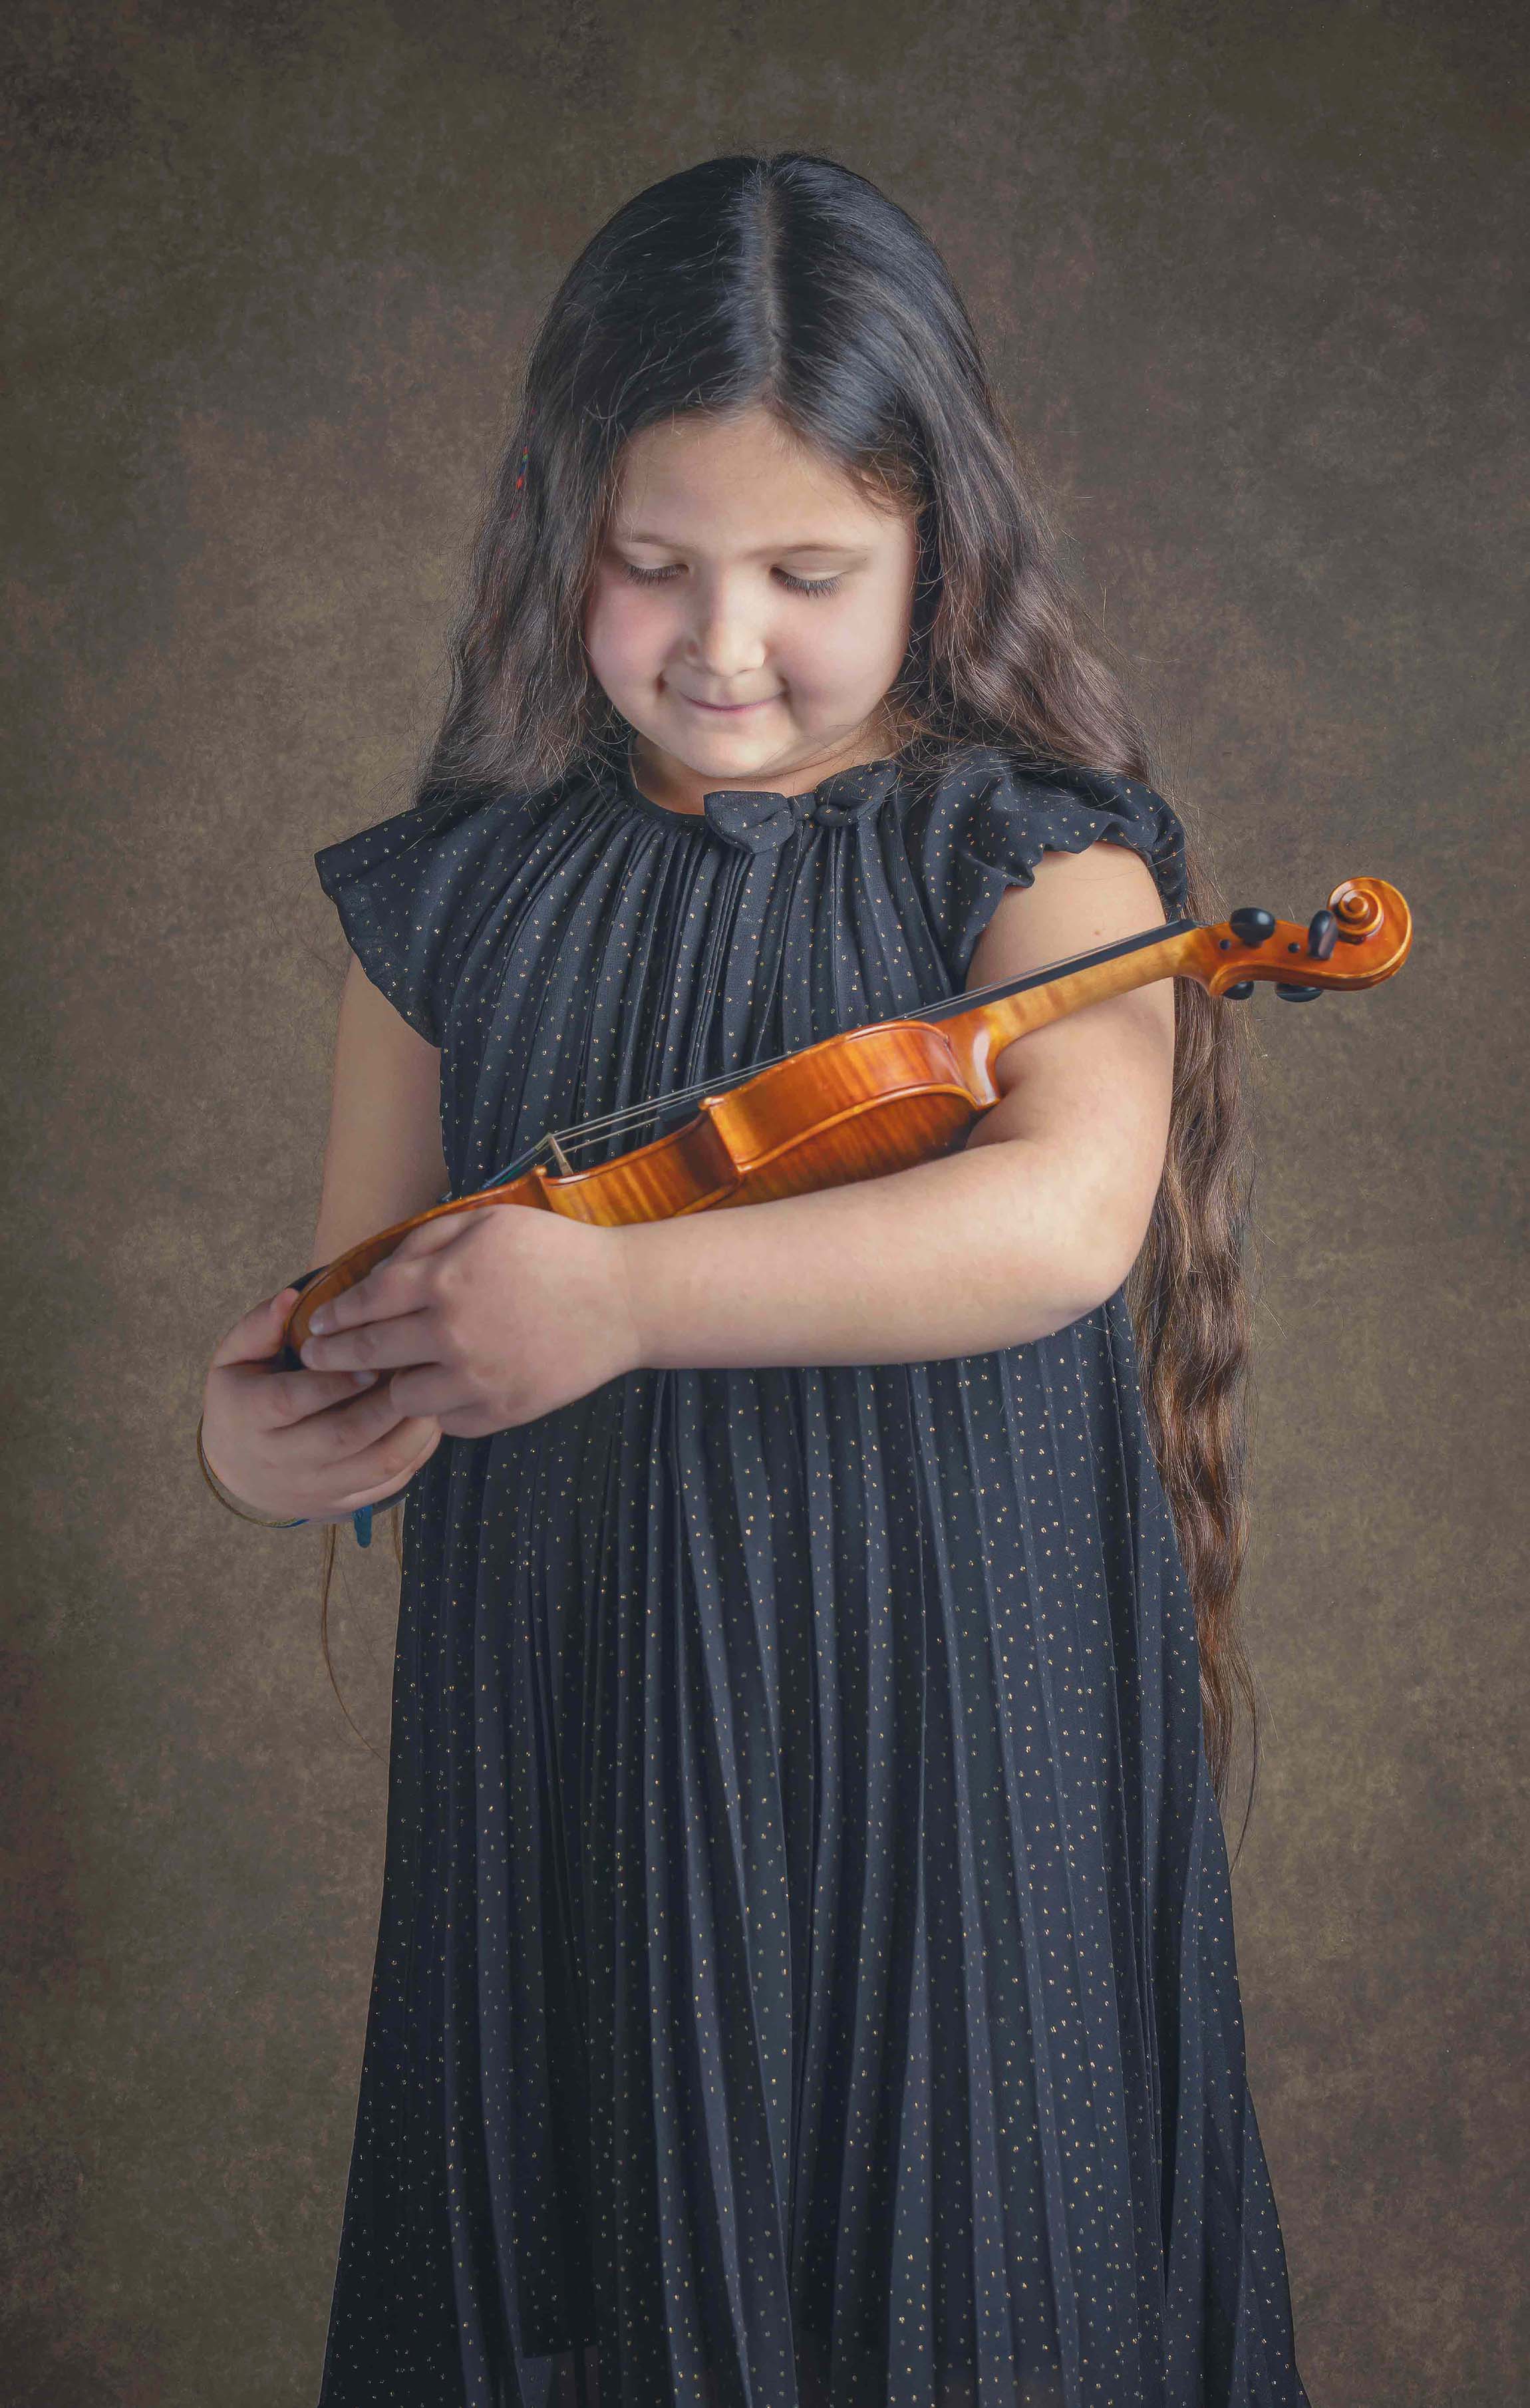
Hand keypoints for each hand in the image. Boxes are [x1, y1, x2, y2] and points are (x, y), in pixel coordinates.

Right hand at [202, 1286, 443, 1519]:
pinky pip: (386, 1487)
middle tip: (418, 1371)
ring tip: (431, 1394)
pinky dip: (415, 1456)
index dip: (333, 1382)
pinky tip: (428, 1423)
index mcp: (248, 1416)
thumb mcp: (236, 1356)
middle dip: (385, 1405)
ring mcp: (310, 1489)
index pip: (291, 1401)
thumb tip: (290, 1299)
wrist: (236, 1466)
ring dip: (410, 1432)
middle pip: (340, 1437)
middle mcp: (277, 1461)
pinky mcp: (338, 1506)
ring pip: (372, 1467)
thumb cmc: (244, 1395)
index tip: (373, 1360)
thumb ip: (259, 1326)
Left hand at [296, 1206, 644, 1437]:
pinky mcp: (503, 1409)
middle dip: (334, 1357)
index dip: (335, 1313)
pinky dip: (436, 1408)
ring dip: (389, 1386)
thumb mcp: (489, 1222)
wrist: (625, 1300)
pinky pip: (447, 1421)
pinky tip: (441, 1391)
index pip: (367, 1301)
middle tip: (315, 1360)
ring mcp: (477, 1378)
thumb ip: (428, 1241)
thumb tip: (381, 1270)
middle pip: (371, 1353)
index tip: (319, 1321)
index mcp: (445, 1281)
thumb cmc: (557, 1251)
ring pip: (403, 1397)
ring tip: (387, 1377)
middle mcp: (452, 1334)